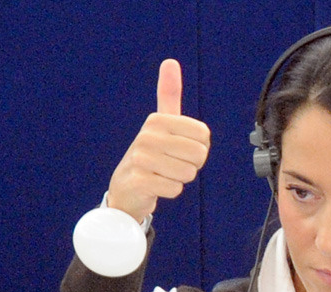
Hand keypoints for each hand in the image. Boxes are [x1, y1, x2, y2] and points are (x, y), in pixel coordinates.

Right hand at [107, 59, 210, 221]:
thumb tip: (170, 61)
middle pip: (199, 154)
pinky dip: (170, 191)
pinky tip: (156, 186)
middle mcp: (147, 136)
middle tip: (172, 165)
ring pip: (188, 173)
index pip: (204, 136)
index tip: (179, 150)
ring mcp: (141, 158)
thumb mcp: (160, 124)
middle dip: (191, 165)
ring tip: (163, 174)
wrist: (127, 189)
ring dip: (179, 179)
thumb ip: (168, 95)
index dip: (198, 148)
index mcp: (157, 120)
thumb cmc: (151, 155)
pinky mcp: (140, 181)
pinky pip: (175, 188)